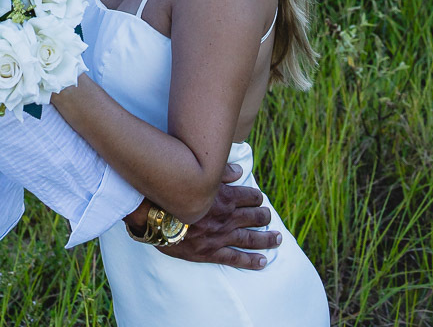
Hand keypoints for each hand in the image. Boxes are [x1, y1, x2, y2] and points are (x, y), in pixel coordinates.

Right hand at [127, 164, 280, 270]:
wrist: (154, 213)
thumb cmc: (174, 190)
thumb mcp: (198, 174)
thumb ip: (221, 172)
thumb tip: (240, 170)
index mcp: (224, 197)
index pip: (249, 196)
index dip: (256, 197)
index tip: (259, 198)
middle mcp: (226, 217)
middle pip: (253, 217)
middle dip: (264, 216)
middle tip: (270, 217)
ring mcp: (220, 236)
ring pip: (250, 238)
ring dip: (266, 238)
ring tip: (277, 239)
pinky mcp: (210, 252)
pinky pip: (235, 258)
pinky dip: (251, 261)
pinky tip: (264, 262)